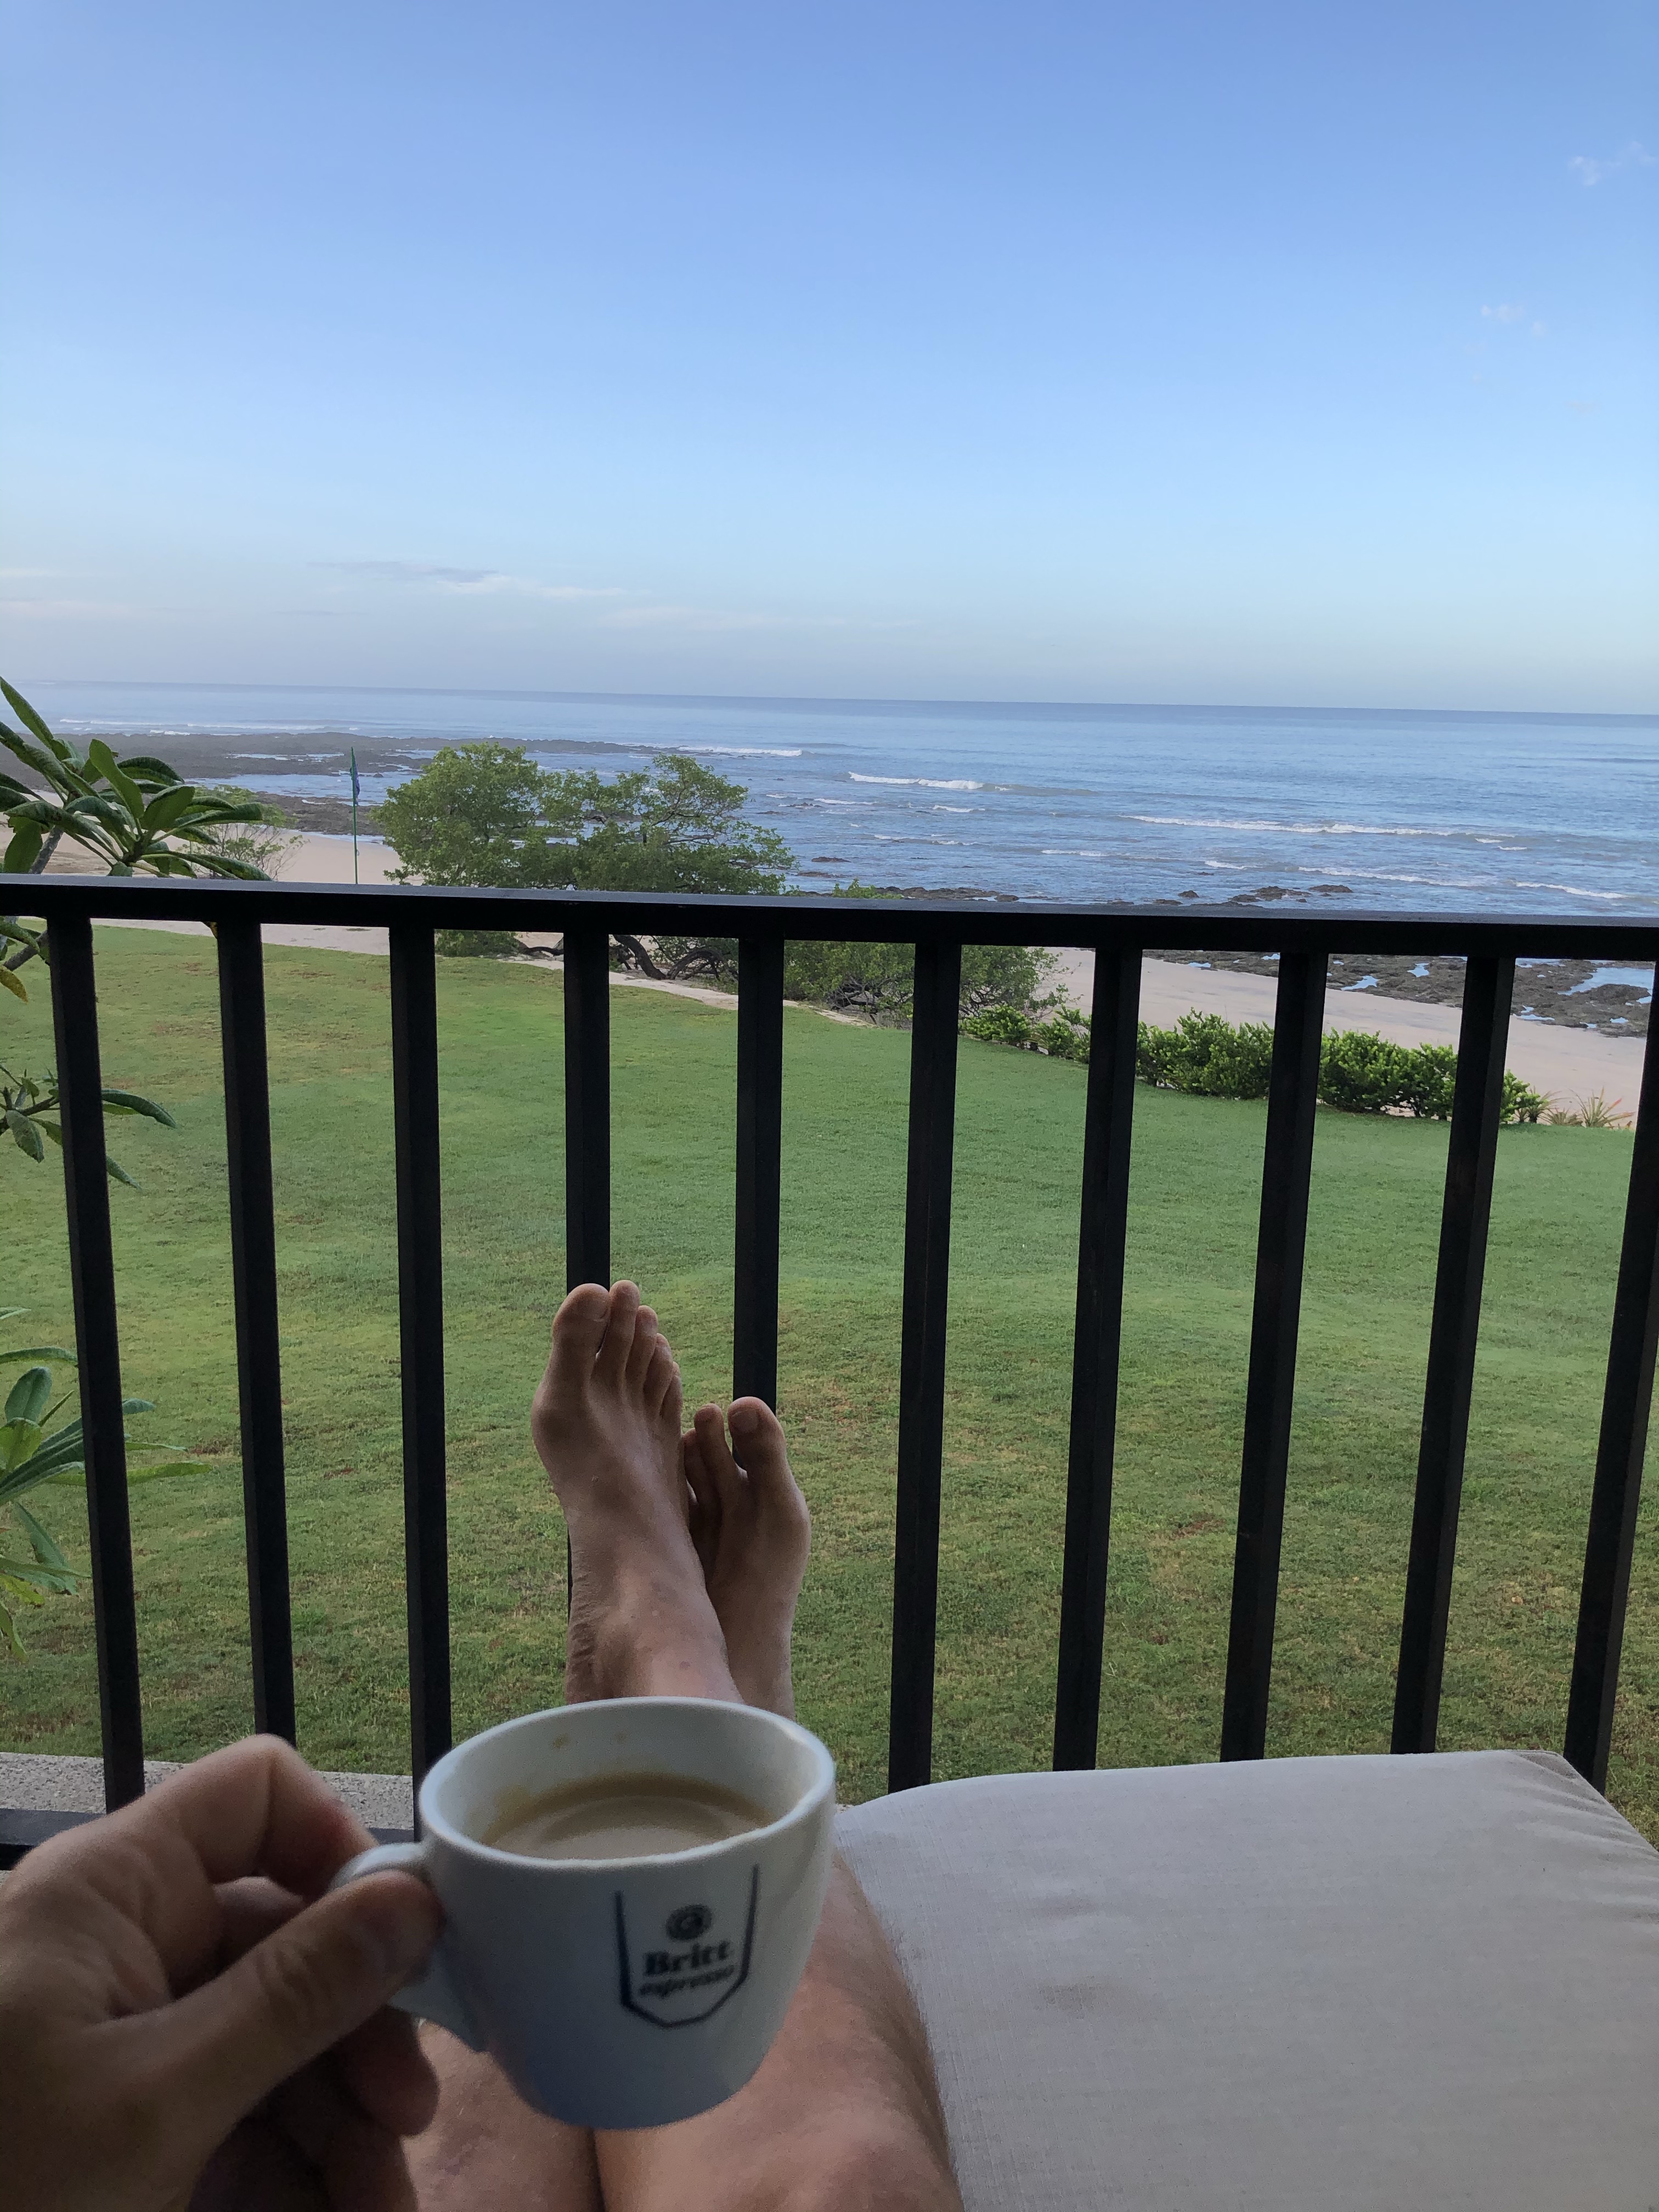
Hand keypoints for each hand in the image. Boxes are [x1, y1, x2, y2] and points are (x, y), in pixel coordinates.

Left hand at [0, 1736, 443, 2210]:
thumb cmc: (6, 2193)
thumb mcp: (157, 2104)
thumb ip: (295, 1996)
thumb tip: (416, 1896)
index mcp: (110, 1894)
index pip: (254, 1796)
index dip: (338, 1849)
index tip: (401, 1947)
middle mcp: (121, 1946)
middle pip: (284, 1939)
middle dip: (359, 2033)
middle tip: (411, 2120)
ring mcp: (123, 2041)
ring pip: (276, 2044)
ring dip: (343, 2125)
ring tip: (383, 2205)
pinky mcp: (126, 2125)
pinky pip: (239, 2119)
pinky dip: (296, 2172)